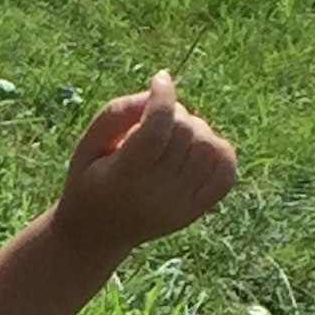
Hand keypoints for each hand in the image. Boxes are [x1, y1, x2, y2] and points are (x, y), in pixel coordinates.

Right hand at [53, 76, 237, 264]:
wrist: (97, 234)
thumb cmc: (91, 179)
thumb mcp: (88, 143)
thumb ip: (119, 111)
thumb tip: (162, 89)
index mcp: (123, 178)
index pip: (155, 130)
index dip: (163, 96)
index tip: (160, 79)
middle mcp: (155, 196)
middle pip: (184, 132)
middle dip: (174, 113)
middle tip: (154, 121)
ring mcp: (180, 205)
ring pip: (209, 146)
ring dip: (195, 130)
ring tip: (172, 138)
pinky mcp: (197, 209)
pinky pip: (225, 167)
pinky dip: (215, 149)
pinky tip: (193, 151)